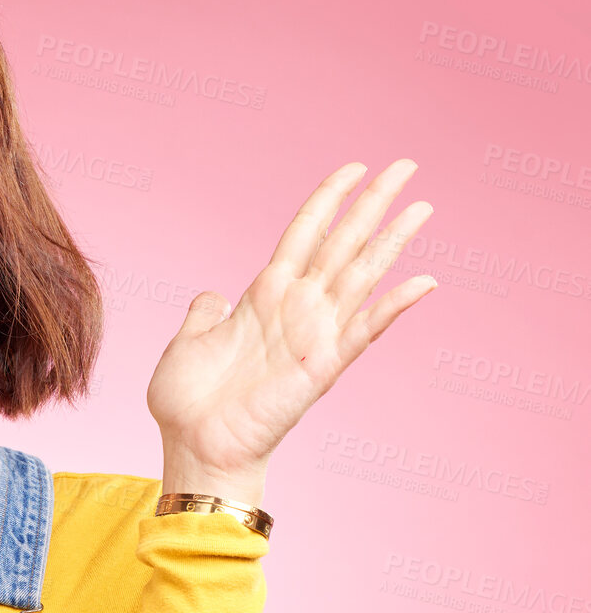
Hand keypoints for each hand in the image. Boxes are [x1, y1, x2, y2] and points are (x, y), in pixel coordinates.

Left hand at [146, 158, 436, 485]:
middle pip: (342, 243)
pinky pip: (364, 331)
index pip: (303, 235)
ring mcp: (312, 336)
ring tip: (423, 206)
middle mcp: (295, 310)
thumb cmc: (187, 402)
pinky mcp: (322, 367)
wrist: (193, 446)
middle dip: (374, 204)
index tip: (354, 167)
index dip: (327, 200)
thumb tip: (210, 295)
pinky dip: (394, 307)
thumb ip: (204, 313)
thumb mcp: (188, 342)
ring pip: (360, 275)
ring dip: (392, 241)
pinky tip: (425, 282)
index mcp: (262, 298)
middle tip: (408, 166)